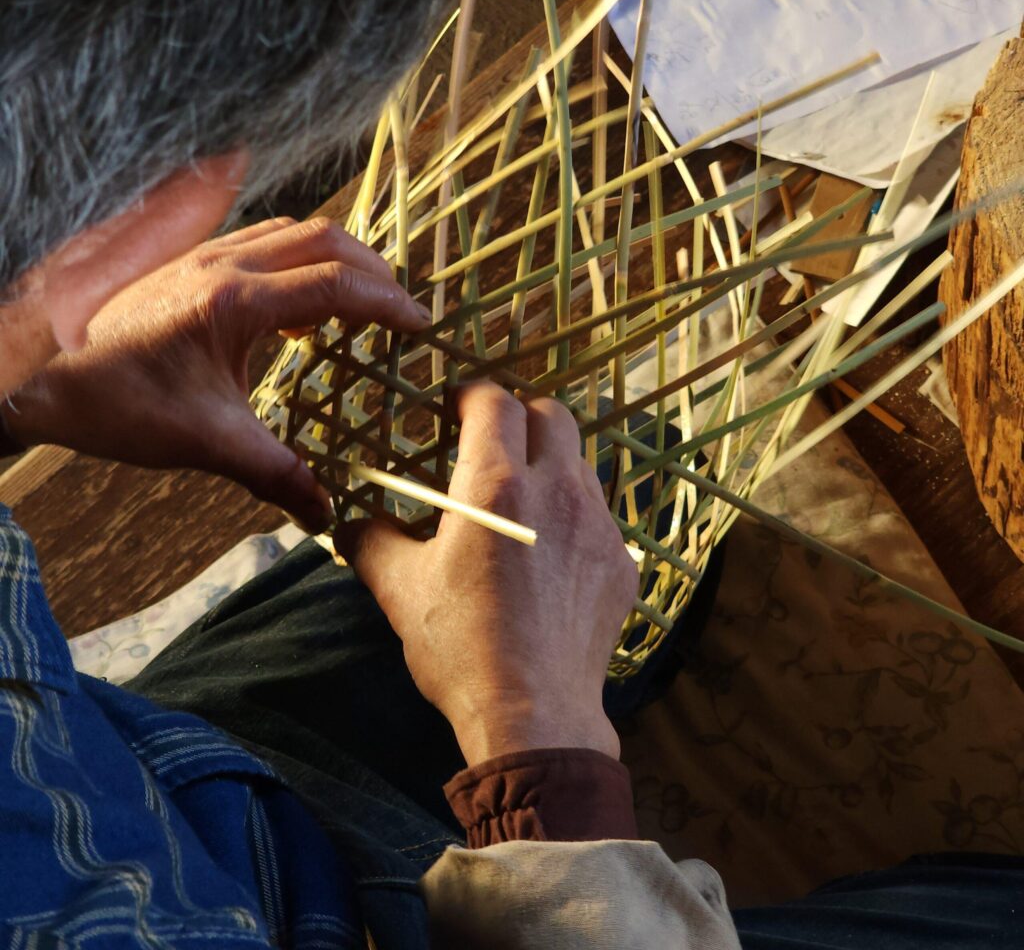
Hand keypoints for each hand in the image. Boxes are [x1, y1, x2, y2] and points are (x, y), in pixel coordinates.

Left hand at [5, 216, 429, 531]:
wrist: (38, 379)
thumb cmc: (119, 403)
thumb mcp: (208, 443)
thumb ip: (276, 476)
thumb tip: (325, 516)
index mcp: (237, 302)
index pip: (335, 284)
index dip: (387, 301)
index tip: (420, 323)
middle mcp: (224, 264)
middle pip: (323, 237)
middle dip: (373, 267)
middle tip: (399, 306)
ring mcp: (203, 256)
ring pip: (290, 230)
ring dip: (335, 256)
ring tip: (361, 296)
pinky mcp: (187, 264)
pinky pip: (260, 242)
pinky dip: (297, 261)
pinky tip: (296, 308)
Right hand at [337, 383, 638, 765]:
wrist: (535, 713)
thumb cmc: (461, 646)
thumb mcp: (400, 592)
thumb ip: (371, 543)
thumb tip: (348, 526)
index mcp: (497, 486)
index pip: (494, 403)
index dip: (471, 396)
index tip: (454, 410)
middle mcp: (557, 491)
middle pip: (551, 416)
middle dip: (520, 419)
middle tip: (492, 448)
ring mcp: (598, 526)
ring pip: (579, 465)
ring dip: (549, 467)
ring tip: (522, 506)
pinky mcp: (621, 562)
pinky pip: (599, 517)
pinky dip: (573, 518)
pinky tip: (552, 559)